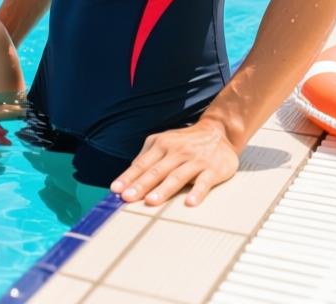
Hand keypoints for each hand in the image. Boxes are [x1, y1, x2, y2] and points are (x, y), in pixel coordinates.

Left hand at [110, 119, 240, 207]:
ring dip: (163, 189)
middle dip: (140, 185)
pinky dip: (197, 192)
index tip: (116, 190)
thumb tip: (129, 175)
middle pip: (156, 171)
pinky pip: (204, 182)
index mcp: (161, 145)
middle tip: (127, 198)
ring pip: (177, 176)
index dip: (128, 177)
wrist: (219, 132)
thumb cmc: (185, 142)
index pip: (141, 164)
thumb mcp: (163, 142)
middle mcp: (177, 152)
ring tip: (151, 201)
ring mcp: (195, 161)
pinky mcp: (213, 169)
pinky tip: (190, 203)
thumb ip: (147, 157)